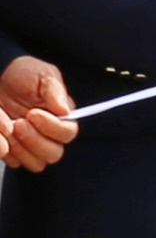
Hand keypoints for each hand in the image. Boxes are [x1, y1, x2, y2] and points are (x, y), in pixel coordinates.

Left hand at [0, 57, 75, 174]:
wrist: (0, 76)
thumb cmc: (23, 75)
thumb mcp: (42, 74)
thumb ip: (54, 90)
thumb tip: (64, 110)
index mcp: (61, 117)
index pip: (67, 133)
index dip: (52, 127)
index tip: (33, 113)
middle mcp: (49, 135)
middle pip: (53, 153)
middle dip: (35, 140)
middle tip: (19, 122)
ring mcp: (32, 145)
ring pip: (36, 163)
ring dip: (21, 148)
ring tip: (10, 127)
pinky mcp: (14, 151)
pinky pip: (14, 162)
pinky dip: (7, 151)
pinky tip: (3, 134)